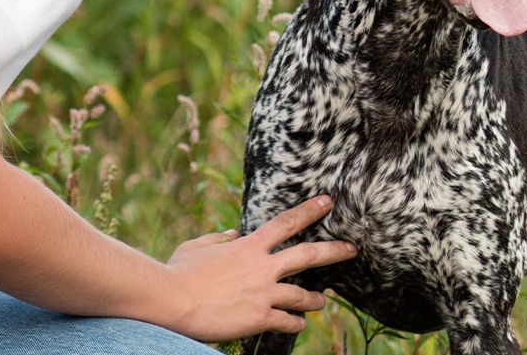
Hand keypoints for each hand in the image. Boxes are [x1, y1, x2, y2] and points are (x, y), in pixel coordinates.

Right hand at [163, 195, 356, 341]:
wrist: (173, 300)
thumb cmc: (179, 271)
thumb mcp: (198, 246)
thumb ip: (218, 239)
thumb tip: (232, 234)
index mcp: (249, 246)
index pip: (286, 223)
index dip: (309, 211)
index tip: (327, 202)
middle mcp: (262, 267)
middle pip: (308, 255)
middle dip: (334, 250)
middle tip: (353, 249)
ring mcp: (263, 292)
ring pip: (302, 294)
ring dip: (316, 298)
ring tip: (324, 301)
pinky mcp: (259, 317)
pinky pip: (286, 321)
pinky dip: (295, 323)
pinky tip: (299, 325)